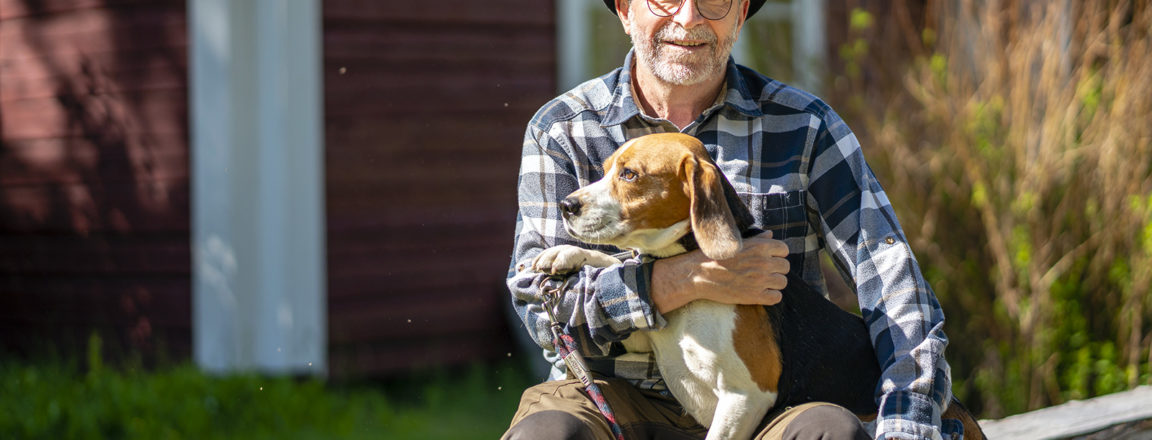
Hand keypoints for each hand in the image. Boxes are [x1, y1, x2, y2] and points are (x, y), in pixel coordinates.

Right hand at [651, 232, 789, 313]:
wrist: (698, 274)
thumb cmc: (714, 255)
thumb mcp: (735, 242)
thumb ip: (756, 239)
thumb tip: (771, 235)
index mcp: (760, 246)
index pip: (784, 249)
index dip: (777, 254)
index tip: (768, 258)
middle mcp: (763, 262)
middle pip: (785, 267)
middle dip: (776, 269)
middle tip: (763, 272)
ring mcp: (760, 280)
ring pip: (782, 282)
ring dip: (774, 283)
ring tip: (761, 283)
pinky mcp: (754, 296)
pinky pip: (776, 297)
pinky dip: (770, 296)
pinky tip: (760, 293)